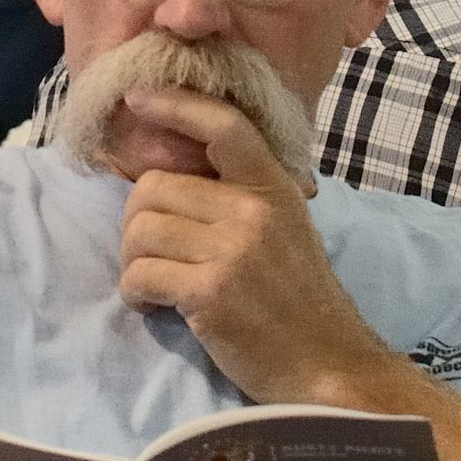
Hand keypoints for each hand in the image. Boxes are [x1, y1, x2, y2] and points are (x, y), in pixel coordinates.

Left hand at [115, 85, 393, 403]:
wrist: (327, 364)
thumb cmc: (297, 299)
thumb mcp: (283, 229)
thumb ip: (239, 197)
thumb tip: (172, 176)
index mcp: (273, 187)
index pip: (223, 126)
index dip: (176, 104)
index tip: (138, 96)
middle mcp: (253, 209)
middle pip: (154, 188)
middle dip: (136, 222)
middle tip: (149, 252)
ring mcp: (233, 250)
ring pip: (140, 231)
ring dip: (133, 260)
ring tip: (152, 281)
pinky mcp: (211, 292)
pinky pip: (141, 275)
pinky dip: (135, 292)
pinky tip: (151, 304)